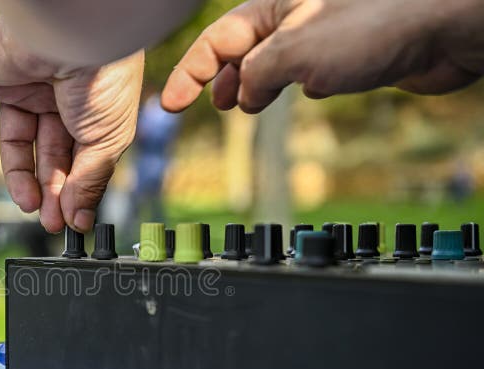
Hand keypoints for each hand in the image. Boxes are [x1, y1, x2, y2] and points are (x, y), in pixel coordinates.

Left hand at [0, 18, 143, 232]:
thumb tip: (79, 220)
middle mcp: (59, 98)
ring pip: (16, 140)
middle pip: (49, 153)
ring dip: (18, 175)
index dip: (74, 190)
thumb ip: (90, 182)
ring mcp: (23, 87)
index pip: (80, 157)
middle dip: (49, 189)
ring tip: (26, 203)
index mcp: (93, 109)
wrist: (74, 32)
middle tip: (49, 219)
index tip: (70, 222)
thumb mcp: (106, 141)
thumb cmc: (103, 82)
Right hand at [161, 0, 483, 113]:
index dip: (188, 73)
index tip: (170, 105)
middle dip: (218, 77)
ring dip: (254, 87)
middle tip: (206, 105)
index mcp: (273, 4)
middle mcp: (294, 16)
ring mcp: (321, 34)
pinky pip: (307, 70)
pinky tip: (296, 96)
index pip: (217, 40)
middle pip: (241, 48)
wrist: (447, 26)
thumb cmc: (376, 23)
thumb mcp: (295, 52)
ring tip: (242, 108)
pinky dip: (293, 86)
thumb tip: (243, 95)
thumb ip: (256, 75)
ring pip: (273, 63)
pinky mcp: (348, 54)